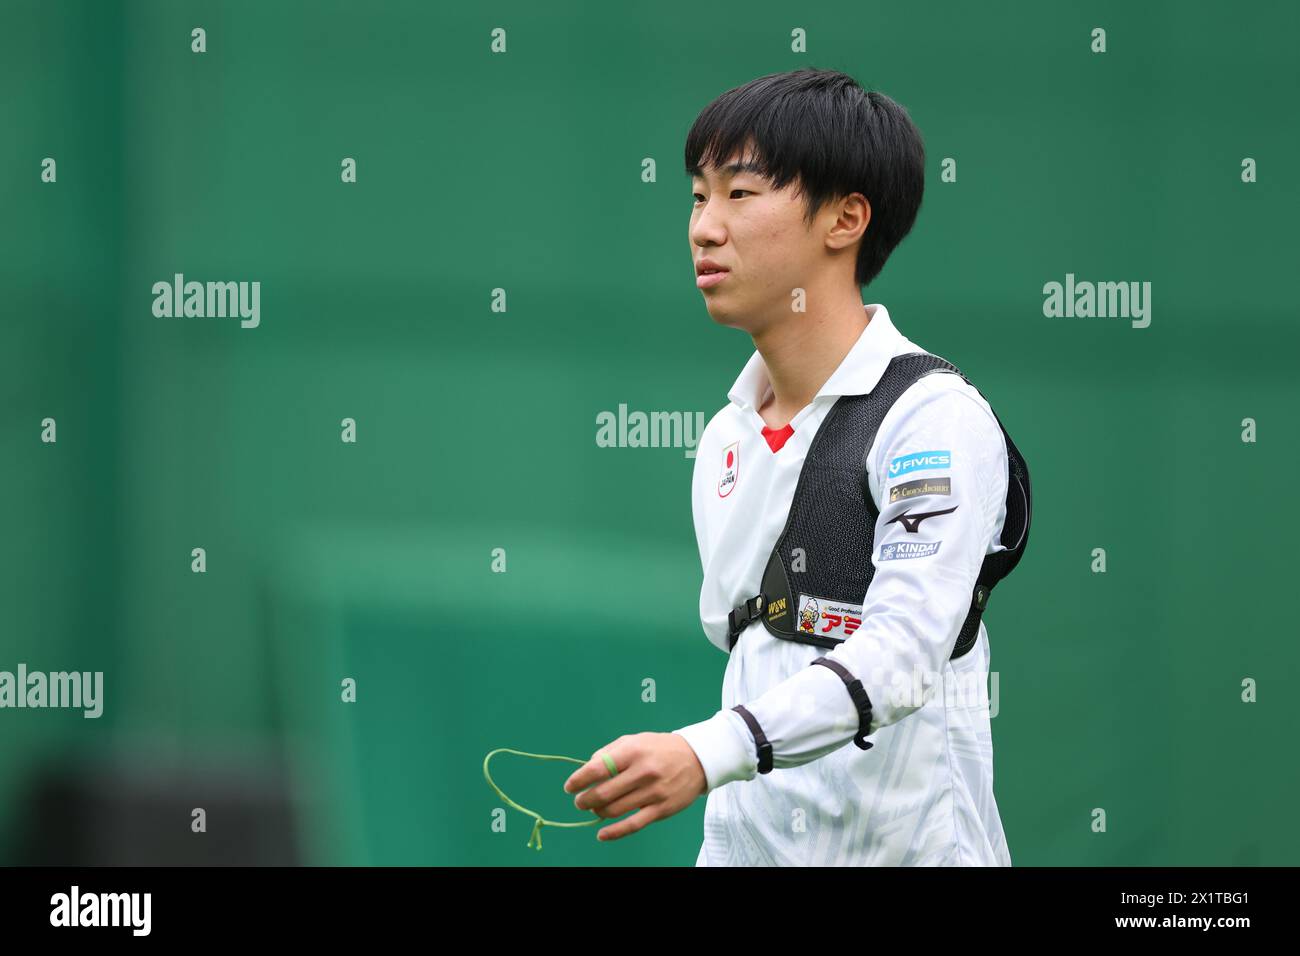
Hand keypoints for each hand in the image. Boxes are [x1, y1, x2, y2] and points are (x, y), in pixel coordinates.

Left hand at [562, 732, 707, 841]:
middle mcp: (643, 771)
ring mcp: (653, 792)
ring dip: (597, 813)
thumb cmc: (660, 748)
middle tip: (580, 801)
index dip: (579, 780)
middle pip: (603, 793)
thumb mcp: (635, 740)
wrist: (698, 759)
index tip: (569, 787)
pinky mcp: (661, 809)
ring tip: (594, 809)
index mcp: (633, 751)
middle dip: (584, 800)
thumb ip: (609, 752)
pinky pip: (633, 825)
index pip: (598, 768)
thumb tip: (586, 768)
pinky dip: (614, 833)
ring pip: (615, 810)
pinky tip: (601, 834)